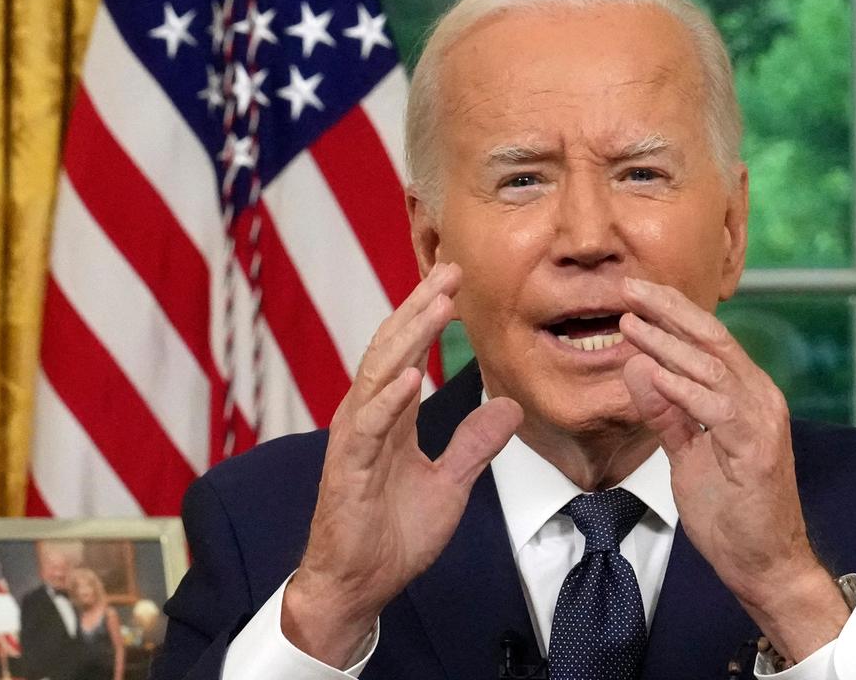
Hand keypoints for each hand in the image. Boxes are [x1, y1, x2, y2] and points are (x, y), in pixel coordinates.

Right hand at [282, 263, 523, 666]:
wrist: (359, 586)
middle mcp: (367, 419)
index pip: (408, 354)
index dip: (428, 315)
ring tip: (436, 303)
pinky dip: (389, 400)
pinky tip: (411, 376)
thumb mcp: (450, 483)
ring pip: (379, 376)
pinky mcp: (347, 470)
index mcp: (390, 419)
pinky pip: (368, 428)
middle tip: (450, 270)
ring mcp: (354, 442)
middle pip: (392, 350)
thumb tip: (509, 406)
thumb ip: (474, 444)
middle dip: (420, 308)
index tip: (455, 281)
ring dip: (408, 337)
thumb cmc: (393, 536)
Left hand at [618, 277, 848, 659]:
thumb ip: (667, 412)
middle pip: (713, 339)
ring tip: (631, 323)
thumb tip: (638, 368)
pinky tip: (655, 372)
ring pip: (714, 367)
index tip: (633, 295)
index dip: (671, 313)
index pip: (708, 341)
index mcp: (746, 395)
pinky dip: (685, 388)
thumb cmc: (732, 512)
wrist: (766, 563)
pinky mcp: (757, 448)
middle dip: (669, 310)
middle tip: (629, 288)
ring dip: (669, 344)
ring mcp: (762, 420)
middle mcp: (760, 397)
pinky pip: (718, 408)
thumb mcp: (688, 454)